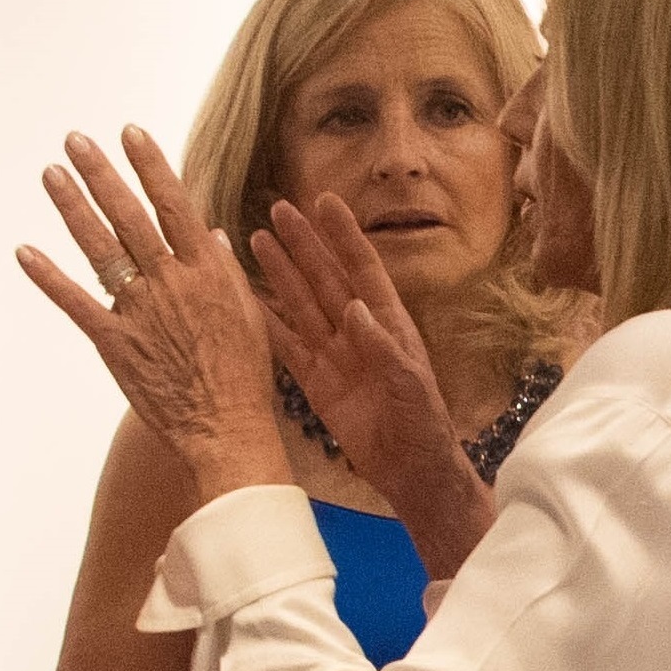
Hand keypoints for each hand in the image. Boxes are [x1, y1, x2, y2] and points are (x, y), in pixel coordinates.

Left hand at [18, 129, 288, 500]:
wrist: (226, 427)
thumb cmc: (244, 376)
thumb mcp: (248, 313)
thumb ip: (225, 269)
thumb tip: (211, 233)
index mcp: (206, 269)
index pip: (173, 203)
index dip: (149, 165)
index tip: (129, 132)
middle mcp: (170, 281)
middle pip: (129, 216)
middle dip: (100, 173)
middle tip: (75, 140)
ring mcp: (140, 311)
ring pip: (101, 249)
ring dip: (73, 208)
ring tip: (51, 174)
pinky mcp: (115, 343)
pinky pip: (76, 303)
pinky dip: (49, 277)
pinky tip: (26, 252)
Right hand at [248, 196, 492, 572]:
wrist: (411, 469)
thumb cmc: (423, 424)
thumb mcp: (409, 382)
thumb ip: (382, 345)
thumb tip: (354, 308)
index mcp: (387, 322)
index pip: (362, 268)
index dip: (343, 235)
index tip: (324, 201)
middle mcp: (358, 331)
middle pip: (324, 278)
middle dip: (303, 244)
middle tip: (278, 209)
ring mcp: (335, 355)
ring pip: (301, 305)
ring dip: (280, 274)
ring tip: (256, 241)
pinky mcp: (316, 384)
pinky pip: (288, 348)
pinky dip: (267, 325)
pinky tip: (247, 303)